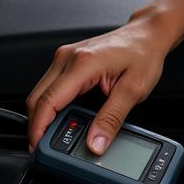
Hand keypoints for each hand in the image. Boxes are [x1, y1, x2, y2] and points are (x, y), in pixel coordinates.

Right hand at [26, 19, 168, 153]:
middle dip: (37, 126)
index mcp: (82, 64)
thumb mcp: (134, 90)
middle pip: (37, 98)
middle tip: (46, 149)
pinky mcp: (67, 60)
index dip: (38, 129)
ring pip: (41, 93)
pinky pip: (50, 87)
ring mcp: (65, 57)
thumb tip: (95, 143)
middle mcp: (68, 57)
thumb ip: (112, 119)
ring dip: (44, 116)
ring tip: (57, 136)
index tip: (38, 148)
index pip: (47, 102)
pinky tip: (64, 117)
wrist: (147, 35)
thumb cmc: (143, 54)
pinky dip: (51, 105)